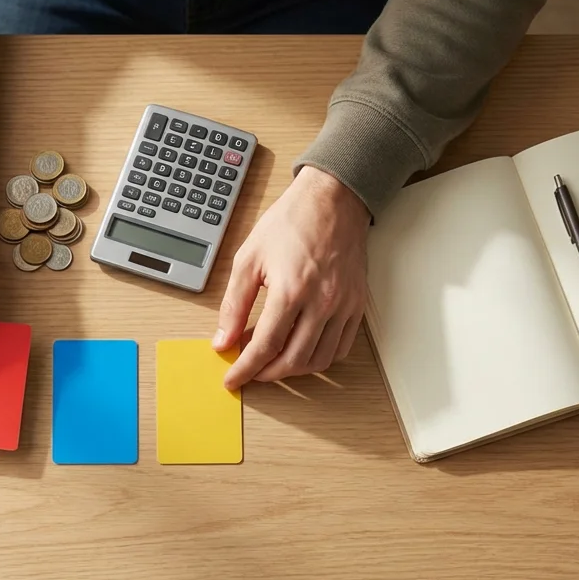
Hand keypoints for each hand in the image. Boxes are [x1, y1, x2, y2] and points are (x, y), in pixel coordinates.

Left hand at [212, 166, 370, 389]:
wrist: (333, 200)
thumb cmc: (291, 222)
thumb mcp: (249, 258)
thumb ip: (234, 304)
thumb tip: (222, 340)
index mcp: (290, 291)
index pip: (265, 346)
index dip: (246, 369)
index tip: (233, 379)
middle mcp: (321, 303)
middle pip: (293, 360)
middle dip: (267, 374)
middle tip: (251, 371)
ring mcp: (343, 306)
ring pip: (319, 360)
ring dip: (294, 370)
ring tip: (274, 362)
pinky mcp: (356, 305)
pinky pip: (341, 348)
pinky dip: (320, 359)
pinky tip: (303, 352)